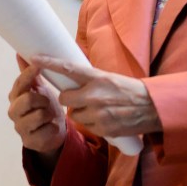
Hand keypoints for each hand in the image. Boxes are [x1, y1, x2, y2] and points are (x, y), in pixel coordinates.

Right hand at [8, 56, 65, 155]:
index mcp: (16, 96)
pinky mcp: (29, 142)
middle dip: (43, 99)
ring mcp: (20, 127)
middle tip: (48, 101)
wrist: (52, 131)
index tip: (39, 65)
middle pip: (28, 99)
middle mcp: (14, 112)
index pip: (20, 83)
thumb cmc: (44, 106)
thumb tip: (19, 52)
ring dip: (50, 113)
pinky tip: (51, 127)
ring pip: (39, 115)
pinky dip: (53, 127)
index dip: (29, 74)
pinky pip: (46, 130)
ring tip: (50, 114)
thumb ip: (30, 73)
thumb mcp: (39, 88)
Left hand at [33, 55, 161, 137]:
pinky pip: (87, 126)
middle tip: (82, 98)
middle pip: (65, 99)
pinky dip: (93, 123)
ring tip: (100, 109)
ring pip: (75, 115)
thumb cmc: (130, 90)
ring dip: (82, 113)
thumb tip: (73, 79)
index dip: (49, 63)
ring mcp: (97, 112)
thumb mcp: (110, 78)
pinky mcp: (102, 127)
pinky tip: (106, 118)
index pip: (68, 68)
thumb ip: (91, 80)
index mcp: (97, 77)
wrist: (151, 106)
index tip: (34, 58)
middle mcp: (95, 94)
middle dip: (70, 100)